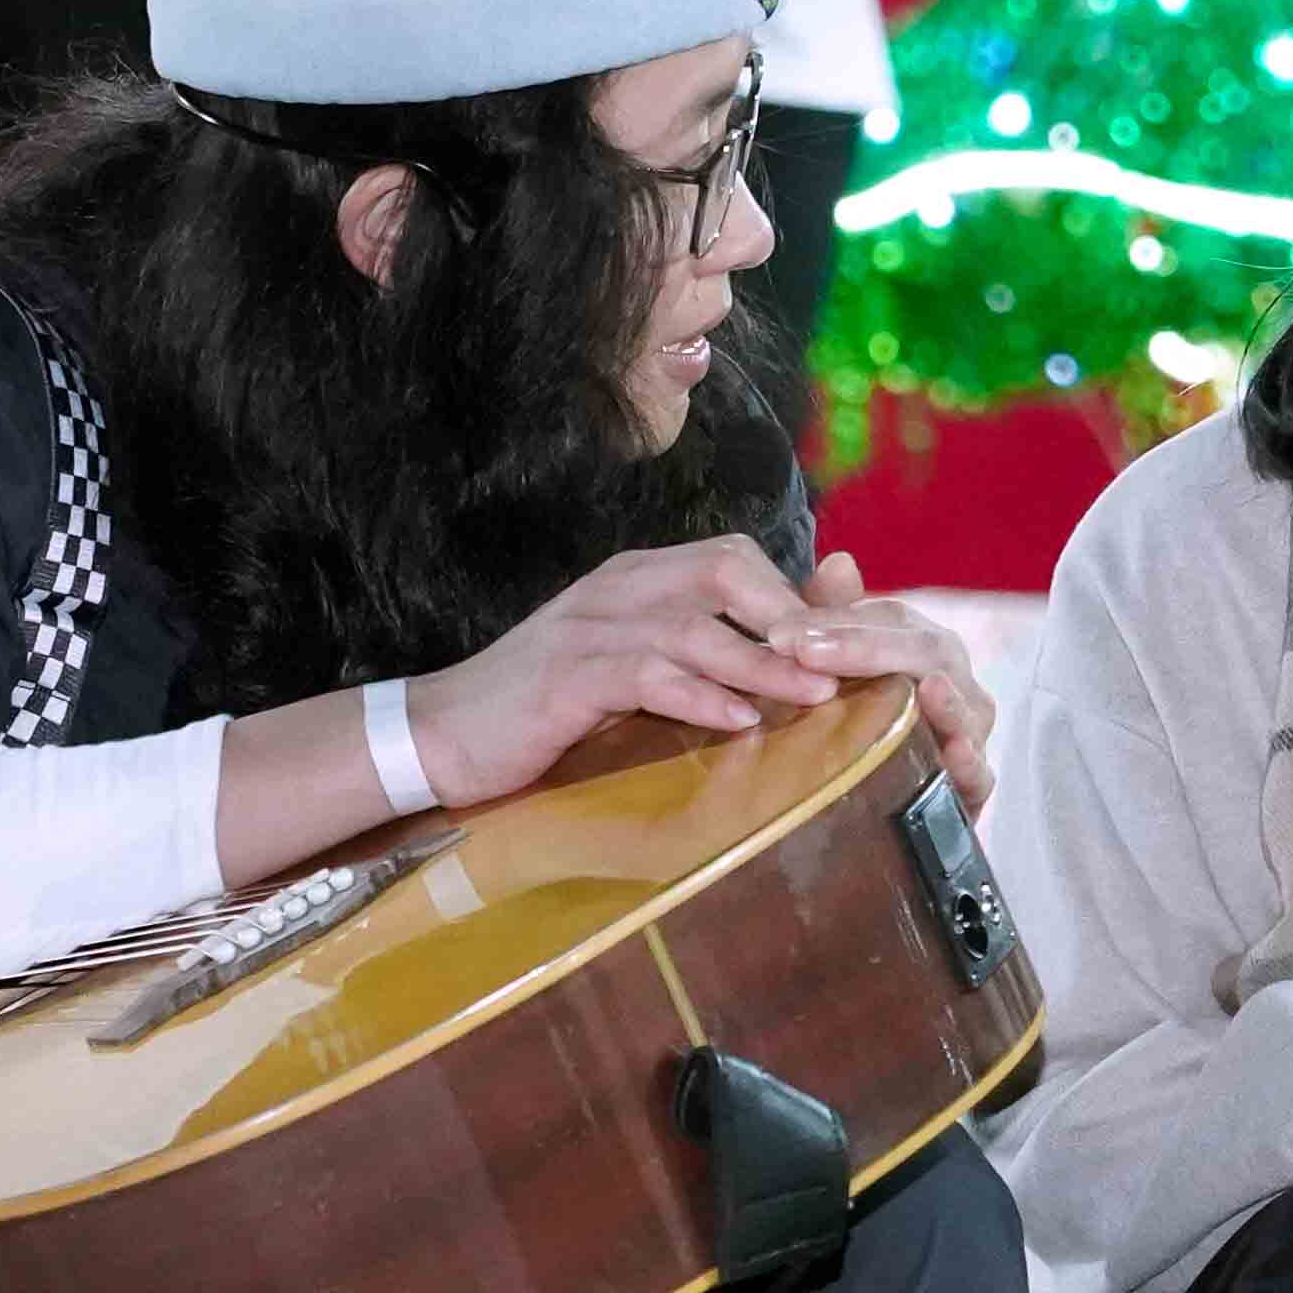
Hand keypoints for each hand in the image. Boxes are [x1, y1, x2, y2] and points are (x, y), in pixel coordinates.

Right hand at [401, 536, 857, 803]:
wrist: (442, 734)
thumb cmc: (550, 711)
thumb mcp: (637, 675)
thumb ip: (705, 653)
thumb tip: (792, 649)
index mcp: (639, 579)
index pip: (734, 558)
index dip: (797, 595)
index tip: (850, 643)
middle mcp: (619, 587)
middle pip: (724, 569)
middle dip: (790, 614)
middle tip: (845, 661)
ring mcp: (588, 627)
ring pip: (692, 624)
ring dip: (760, 659)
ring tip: (816, 693)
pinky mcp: (565, 676)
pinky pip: (643, 673)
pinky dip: (697, 694)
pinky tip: (738, 720)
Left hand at [794, 551, 993, 815]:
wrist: (873, 799)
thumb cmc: (854, 719)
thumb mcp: (832, 667)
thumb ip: (833, 617)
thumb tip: (837, 562)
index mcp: (919, 646)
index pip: (890, 622)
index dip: (839, 624)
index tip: (781, 634)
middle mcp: (952, 682)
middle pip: (928, 656)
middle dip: (870, 651)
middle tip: (805, 653)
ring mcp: (968, 732)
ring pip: (963, 709)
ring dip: (943, 703)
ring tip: (922, 689)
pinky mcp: (972, 787)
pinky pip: (980, 774)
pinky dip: (970, 764)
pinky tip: (953, 751)